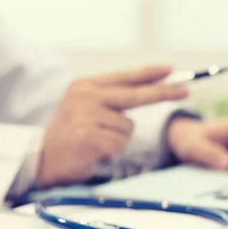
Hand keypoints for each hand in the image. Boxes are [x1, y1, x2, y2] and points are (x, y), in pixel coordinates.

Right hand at [36, 65, 187, 187]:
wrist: (41, 158)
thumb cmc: (69, 135)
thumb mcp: (84, 107)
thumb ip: (111, 98)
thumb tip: (148, 89)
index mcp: (85, 85)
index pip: (125, 78)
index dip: (150, 74)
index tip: (171, 70)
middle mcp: (86, 96)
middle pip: (136, 95)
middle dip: (164, 94)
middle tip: (186, 92)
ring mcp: (87, 116)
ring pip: (128, 128)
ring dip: (118, 140)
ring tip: (96, 143)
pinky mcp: (89, 137)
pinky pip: (119, 144)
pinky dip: (111, 152)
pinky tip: (93, 152)